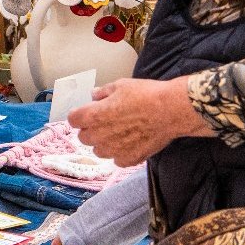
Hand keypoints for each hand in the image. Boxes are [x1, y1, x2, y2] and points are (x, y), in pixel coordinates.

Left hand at [69, 77, 210, 166]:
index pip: (73, 119)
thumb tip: (94, 95)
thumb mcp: (121, 85)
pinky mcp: (129, 159)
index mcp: (94, 115)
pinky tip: (131, 142)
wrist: (171, 110)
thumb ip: (103, 93)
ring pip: (99, 150)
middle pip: (83, 137)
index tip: (85, 113)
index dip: (79, 115)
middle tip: (105, 121)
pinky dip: (121, 152)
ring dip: (104, 142)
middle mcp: (100, 135)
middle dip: (90, 129)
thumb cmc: (147, 95)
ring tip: (119, 132)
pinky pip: (117, 159)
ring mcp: (114, 150)